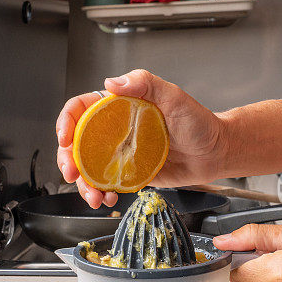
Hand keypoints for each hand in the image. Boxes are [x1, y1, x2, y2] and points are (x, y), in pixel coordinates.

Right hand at [55, 69, 228, 207]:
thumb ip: (145, 84)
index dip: (66, 122)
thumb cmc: (199, 122)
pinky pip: (106, 184)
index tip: (65, 138)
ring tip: (93, 197)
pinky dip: (101, 194)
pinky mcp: (128, 174)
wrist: (216, 153)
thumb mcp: (174, 96)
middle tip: (71, 174)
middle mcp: (115, 130)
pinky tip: (107, 198)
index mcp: (119, 107)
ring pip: (87, 168)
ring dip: (83, 184)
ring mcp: (120, 154)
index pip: (82, 109)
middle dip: (67, 160)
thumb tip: (112, 83)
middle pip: (76, 142)